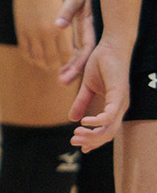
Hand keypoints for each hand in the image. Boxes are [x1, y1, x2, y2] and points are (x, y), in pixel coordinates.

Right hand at [13, 0, 73, 71]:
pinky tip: (35, 58)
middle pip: (52, 59)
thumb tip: (72, 49)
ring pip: (37, 57)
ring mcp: (31, 33)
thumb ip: (68, 30)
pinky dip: (30, 57)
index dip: (70, 62)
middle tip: (61, 71)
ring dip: (43, 64)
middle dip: (57, 67)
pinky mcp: (20, 31)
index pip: (66, 54)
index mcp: (59, 28)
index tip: (72, 65)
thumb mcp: (65, 12)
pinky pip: (25, 51)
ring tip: (47, 66)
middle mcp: (45, 33)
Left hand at [58, 0, 95, 84]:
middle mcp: (89, 31)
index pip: (85, 49)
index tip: (68, 74)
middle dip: (73, 70)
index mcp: (90, 25)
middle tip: (61, 82)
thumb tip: (59, 25)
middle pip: (82, 55)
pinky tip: (60, 64)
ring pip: (78, 53)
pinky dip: (68, 55)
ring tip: (60, 79)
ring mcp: (85, 30)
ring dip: (70, 65)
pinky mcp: (79, 28)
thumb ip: (67, 11)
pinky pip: (74, 45)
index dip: (77, 64)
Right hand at [71, 37, 129, 151]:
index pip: (106, 131)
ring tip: (76, 133)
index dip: (93, 141)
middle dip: (90, 141)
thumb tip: (71, 118)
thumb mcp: (87, 87)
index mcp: (113, 107)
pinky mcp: (117, 94)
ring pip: (109, 129)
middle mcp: (119, 108)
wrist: (110, 46)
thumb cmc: (101, 63)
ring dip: (92, 135)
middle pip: (108, 135)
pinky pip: (109, 115)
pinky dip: (96, 122)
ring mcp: (120, 102)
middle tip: (73, 141)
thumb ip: (81, 102)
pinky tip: (84, 121)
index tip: (79, 147)